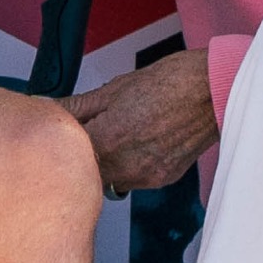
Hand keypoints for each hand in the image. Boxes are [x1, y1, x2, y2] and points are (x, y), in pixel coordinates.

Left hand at [72, 48, 215, 194]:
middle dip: (84, 154)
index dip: (63, 140)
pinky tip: (141, 142)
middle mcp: (125, 165)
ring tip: (121, 135)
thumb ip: (77, 107)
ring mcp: (145, 176)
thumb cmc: (171, 82)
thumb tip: (48, 108)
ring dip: (107, 162)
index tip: (67, 129)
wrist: (215, 91)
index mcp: (107, 140)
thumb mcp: (114, 89)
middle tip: (94, 131)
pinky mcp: (163, 179)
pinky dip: (131, 165)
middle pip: (86, 172)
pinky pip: (135, 179)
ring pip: (110, 178)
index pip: (66, 154)